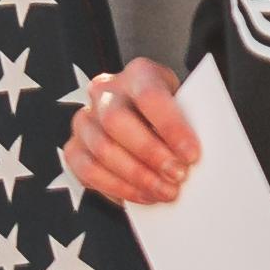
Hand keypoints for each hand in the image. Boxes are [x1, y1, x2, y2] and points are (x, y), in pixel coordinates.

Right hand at [63, 62, 195, 209]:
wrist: (151, 121)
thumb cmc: (174, 117)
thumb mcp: (188, 109)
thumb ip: (193, 124)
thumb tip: (195, 158)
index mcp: (139, 74)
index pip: (150, 96)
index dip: (171, 126)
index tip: (192, 155)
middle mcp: (105, 92)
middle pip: (117, 121)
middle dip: (149, 154)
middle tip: (177, 176)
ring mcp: (85, 119)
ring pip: (101, 149)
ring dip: (136, 176)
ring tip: (165, 192)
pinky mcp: (74, 147)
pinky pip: (87, 170)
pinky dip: (116, 188)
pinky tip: (142, 195)